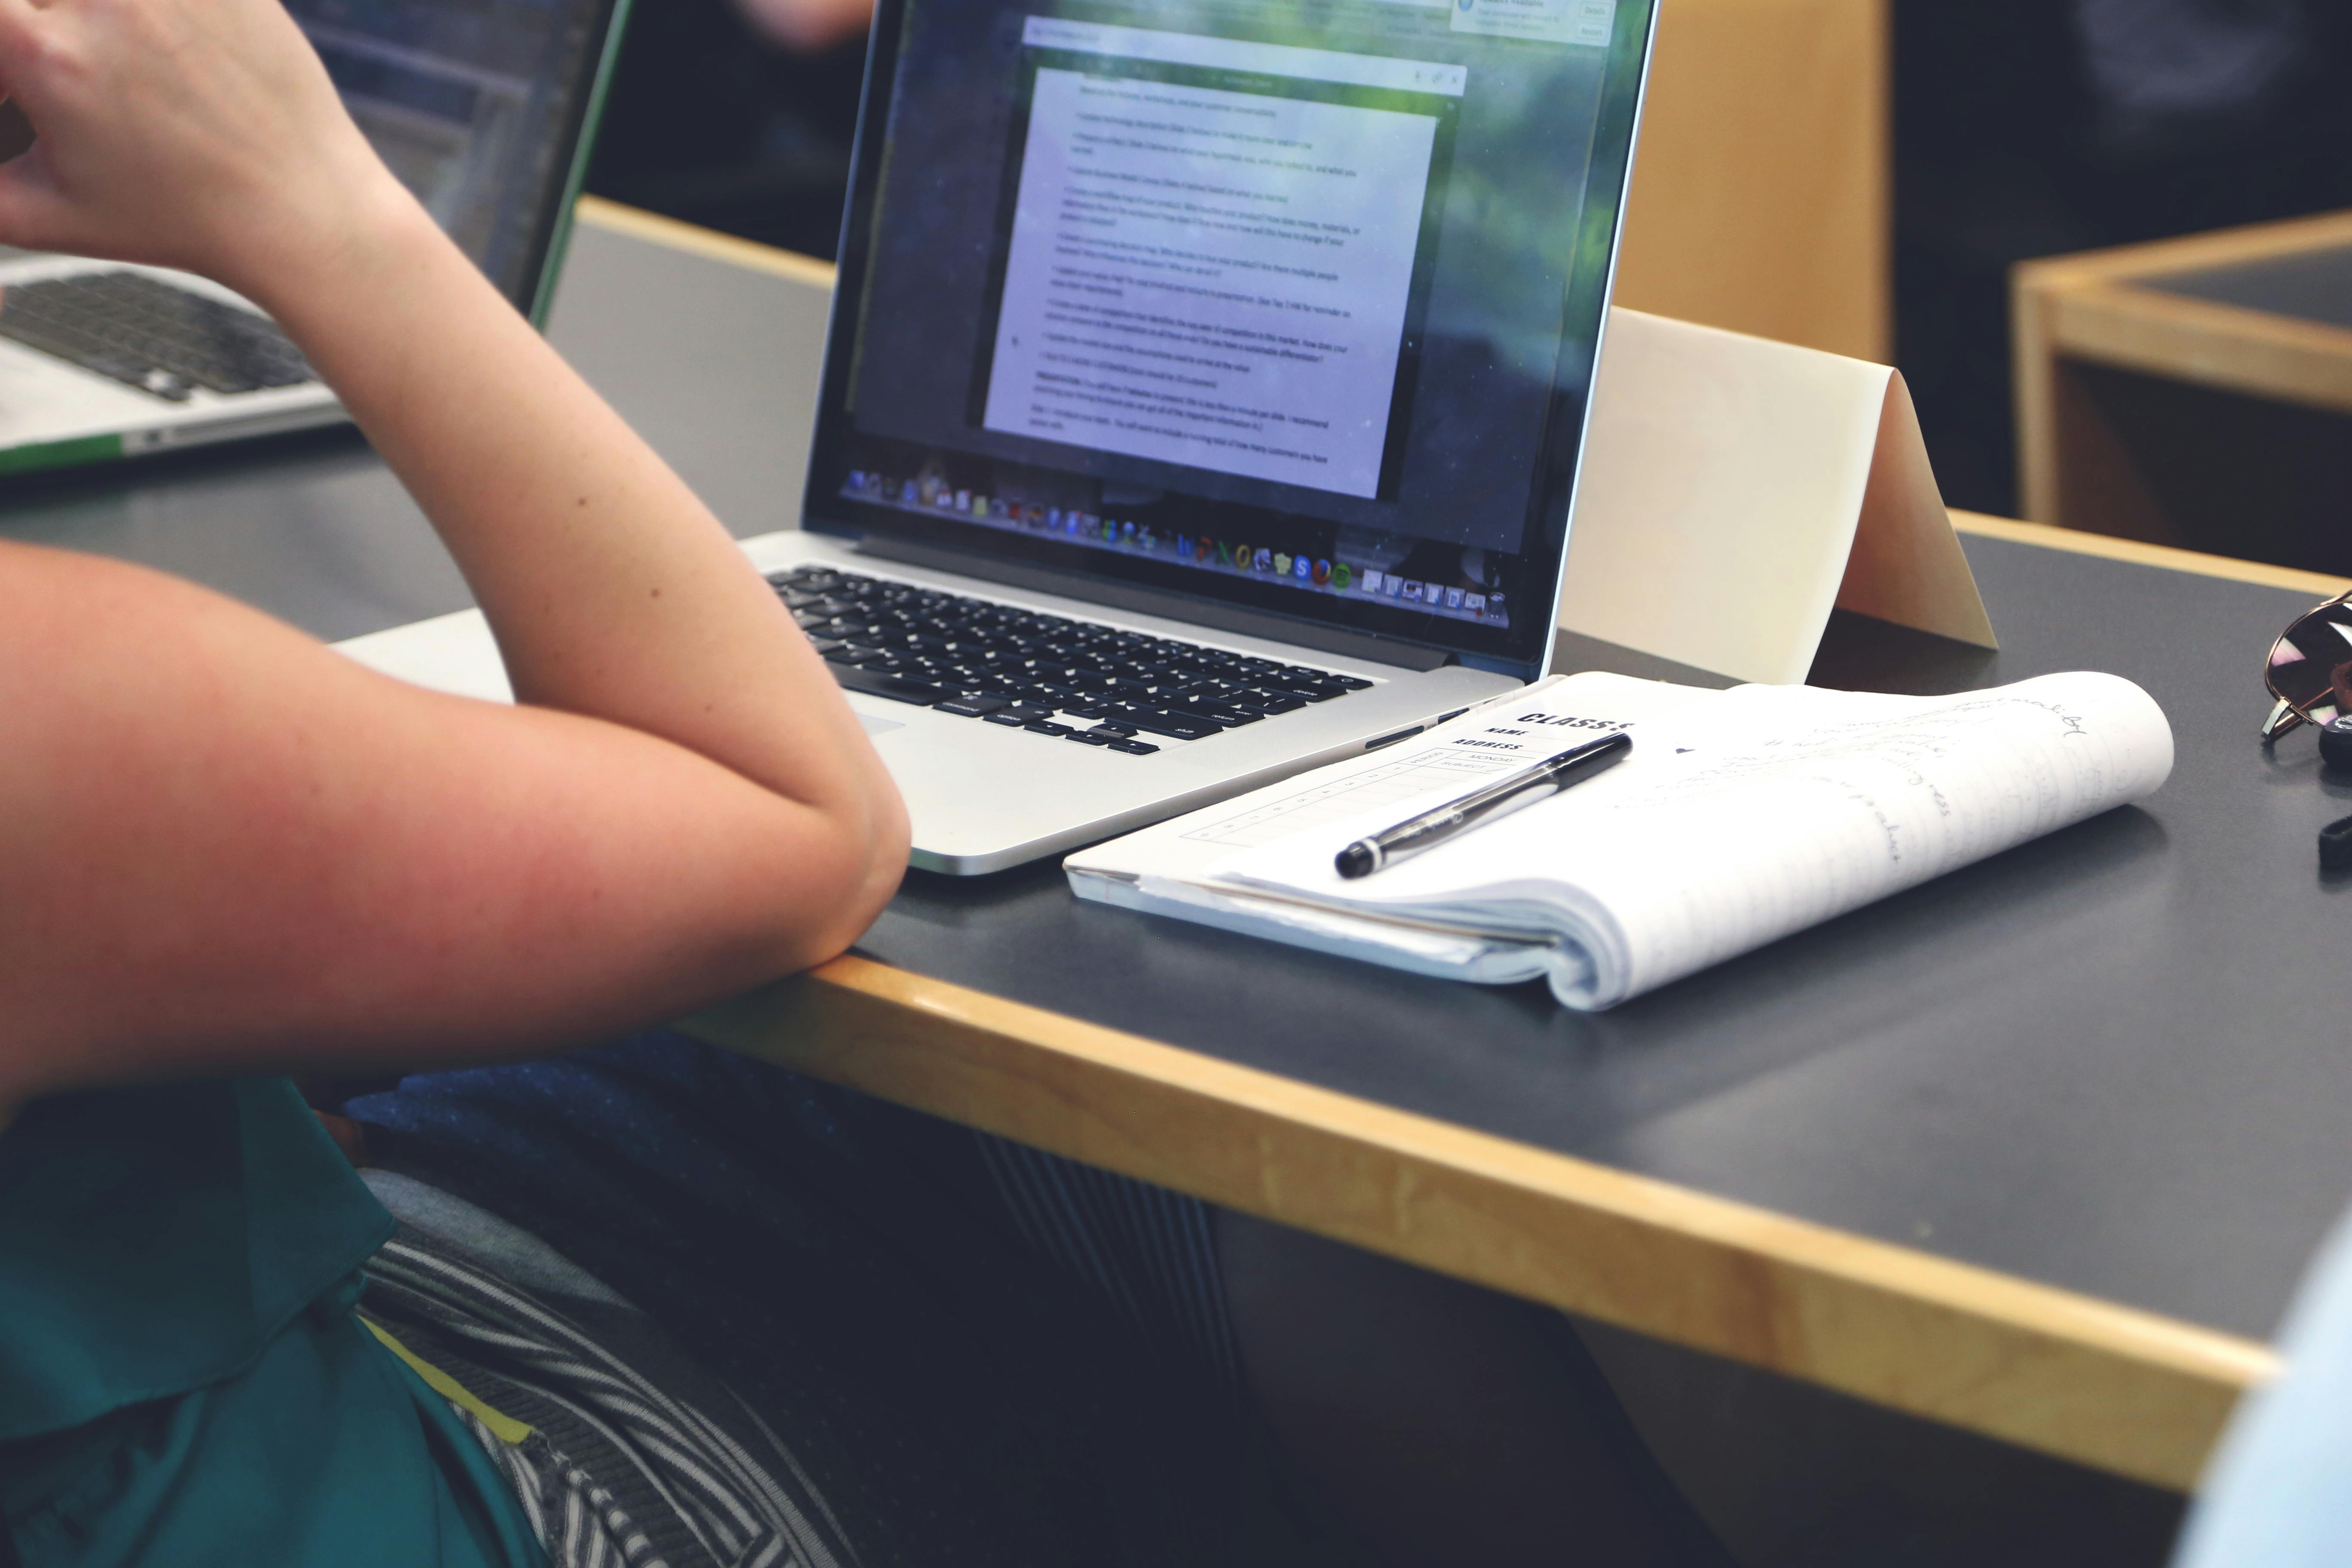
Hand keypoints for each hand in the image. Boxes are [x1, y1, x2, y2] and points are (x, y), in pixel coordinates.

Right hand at [0, 0, 421, 298]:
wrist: (301, 212)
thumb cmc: (179, 220)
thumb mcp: (46, 214)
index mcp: (43, 53)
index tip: (14, 50)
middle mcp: (102, 1)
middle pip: (29, 0)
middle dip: (30, 23)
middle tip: (47, 51)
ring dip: (77, 18)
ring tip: (104, 54)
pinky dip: (147, 10)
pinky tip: (147, 37)